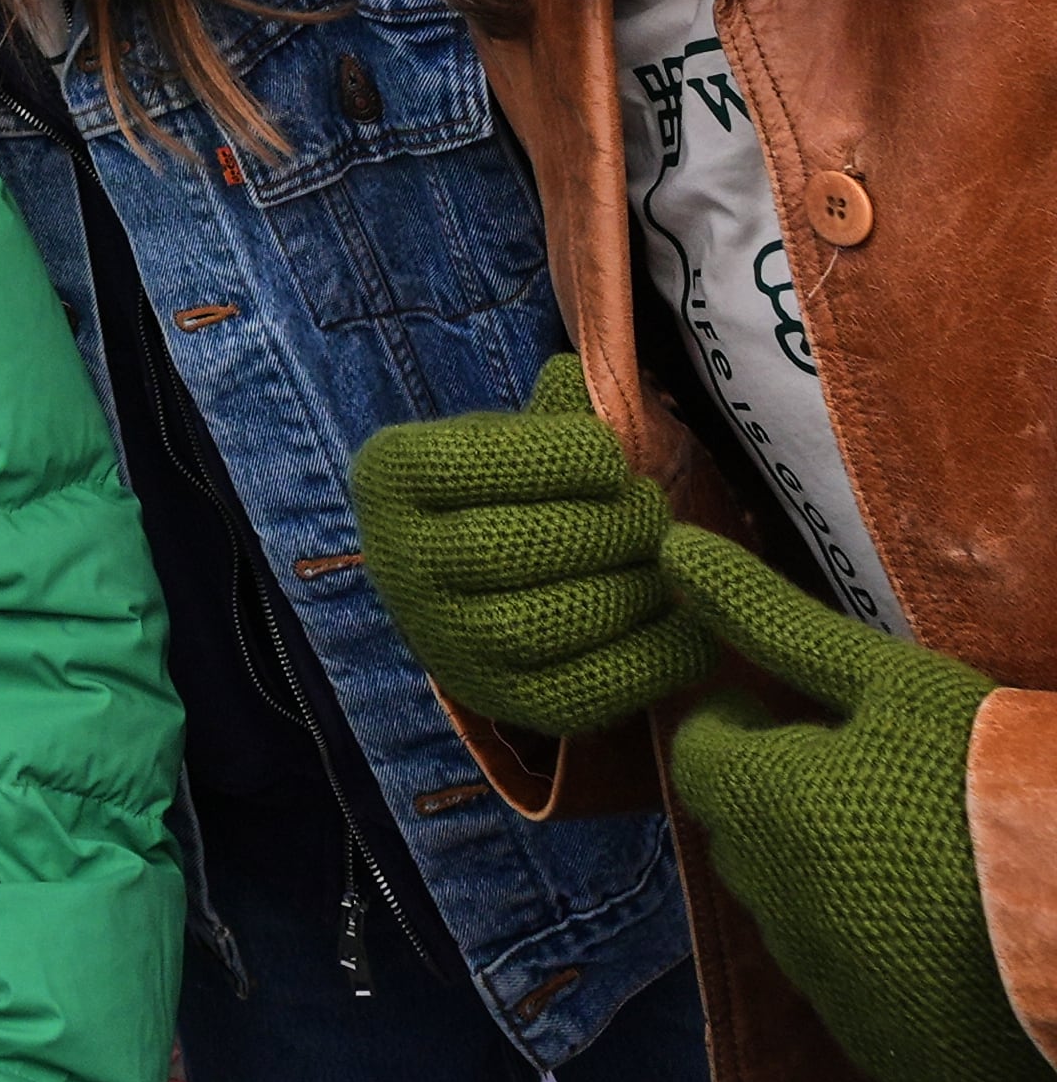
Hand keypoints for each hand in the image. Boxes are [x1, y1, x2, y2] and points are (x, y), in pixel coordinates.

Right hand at [351, 354, 710, 737]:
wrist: (462, 582)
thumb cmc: (497, 491)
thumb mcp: (509, 437)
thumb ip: (552, 414)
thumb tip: (581, 381)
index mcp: (391, 478)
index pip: (476, 462)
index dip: (565, 456)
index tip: (609, 458)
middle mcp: (400, 564)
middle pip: (516, 545)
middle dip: (610, 523)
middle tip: (652, 511)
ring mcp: (445, 642)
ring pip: (548, 621)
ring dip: (634, 588)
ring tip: (665, 562)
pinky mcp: (501, 700)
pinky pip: (585, 689)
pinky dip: (655, 657)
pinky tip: (689, 624)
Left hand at [664, 527, 1056, 1081]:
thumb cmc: (1000, 782)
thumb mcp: (895, 685)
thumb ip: (775, 625)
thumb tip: (673, 552)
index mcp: (764, 807)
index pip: (700, 756)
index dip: (747, 729)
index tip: (803, 719)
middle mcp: (772, 901)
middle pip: (741, 835)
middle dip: (781, 802)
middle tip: (873, 782)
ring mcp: (825, 982)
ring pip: (790, 913)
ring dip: (826, 880)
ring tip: (920, 855)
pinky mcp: (879, 1045)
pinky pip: (846, 988)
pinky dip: (875, 956)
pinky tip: (943, 931)